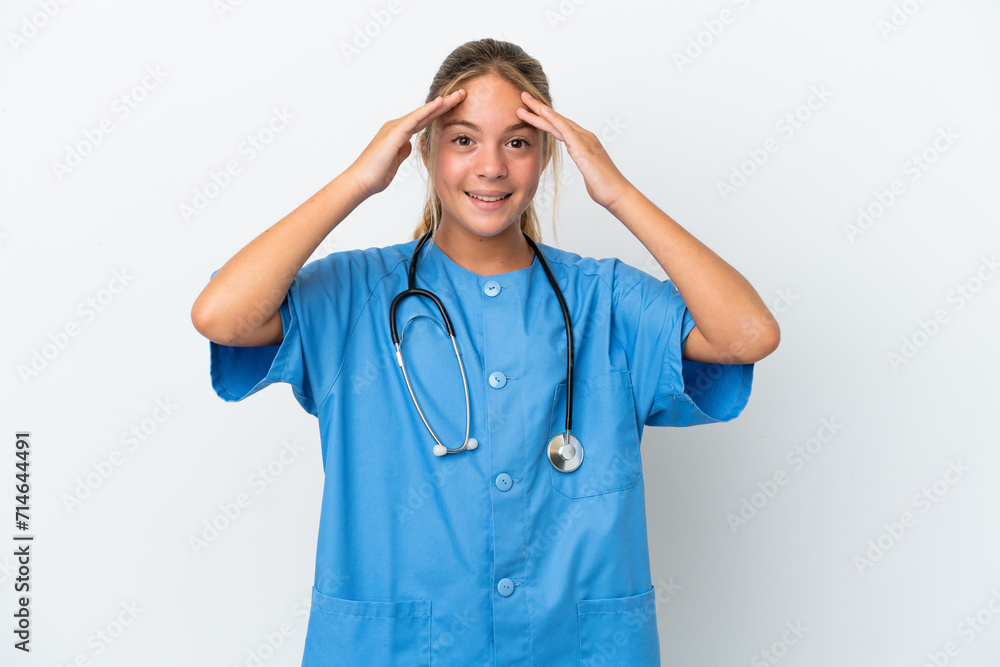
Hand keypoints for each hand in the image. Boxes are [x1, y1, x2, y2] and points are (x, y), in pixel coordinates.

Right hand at [345, 89, 466, 199]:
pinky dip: (428, 110)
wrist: (361, 181)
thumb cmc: (376, 175)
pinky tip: (440, 103)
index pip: (423, 121)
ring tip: (458, 95)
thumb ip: (402, 150)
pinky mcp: (394, 133)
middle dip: (445, 104)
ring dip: (442, 104)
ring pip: (423, 113)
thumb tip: (410, 145)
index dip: (440, 114)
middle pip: (425, 114)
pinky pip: (415, 118)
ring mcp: (395, 128)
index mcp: (398, 134)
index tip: (456, 108)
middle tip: (462, 95)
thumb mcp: (395, 161)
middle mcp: (396, 127)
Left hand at [517, 91, 631, 209]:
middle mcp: (585, 137)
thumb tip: (582, 164)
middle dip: (539, 108)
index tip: (530, 111)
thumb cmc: (604, 187)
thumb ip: (584, 164)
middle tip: (523, 97)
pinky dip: (553, 119)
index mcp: (584, 143)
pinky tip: (542, 112)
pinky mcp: (584, 147)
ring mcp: (585, 140)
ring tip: (525, 101)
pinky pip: (565, 130)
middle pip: (557, 120)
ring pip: (558, 121)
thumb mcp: (589, 173)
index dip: (544, 118)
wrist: (617, 193)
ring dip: (540, 110)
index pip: (560, 127)